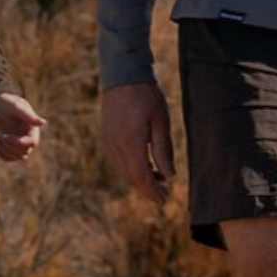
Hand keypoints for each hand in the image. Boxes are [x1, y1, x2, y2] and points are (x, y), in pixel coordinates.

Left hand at [0, 90, 47, 162]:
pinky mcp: (14, 147)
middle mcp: (30, 137)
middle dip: (9, 146)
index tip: (4, 136)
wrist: (2, 106)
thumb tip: (44, 123)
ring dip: (6, 151)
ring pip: (19, 157)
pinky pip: (11, 158)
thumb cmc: (9, 103)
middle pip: (24, 152)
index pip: (31, 143)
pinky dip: (3, 156)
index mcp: (33, 128)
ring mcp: (22, 144)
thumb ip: (28, 115)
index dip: (17, 142)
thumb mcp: (16, 107)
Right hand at [97, 82, 173, 202]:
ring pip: (123, 170)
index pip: (141, 177)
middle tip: (164, 194)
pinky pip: (118, 160)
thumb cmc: (146, 95)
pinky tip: (144, 164)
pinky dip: (131, 168)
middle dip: (147, 189)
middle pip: (131, 177)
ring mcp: (109, 141)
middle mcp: (117, 146)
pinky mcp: (107, 136)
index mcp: (131, 143)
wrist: (122, 75)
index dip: (153, 192)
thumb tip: (168, 175)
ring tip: (158, 179)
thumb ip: (163, 149)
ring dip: (140, 179)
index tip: (164, 201)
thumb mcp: (161, 121)